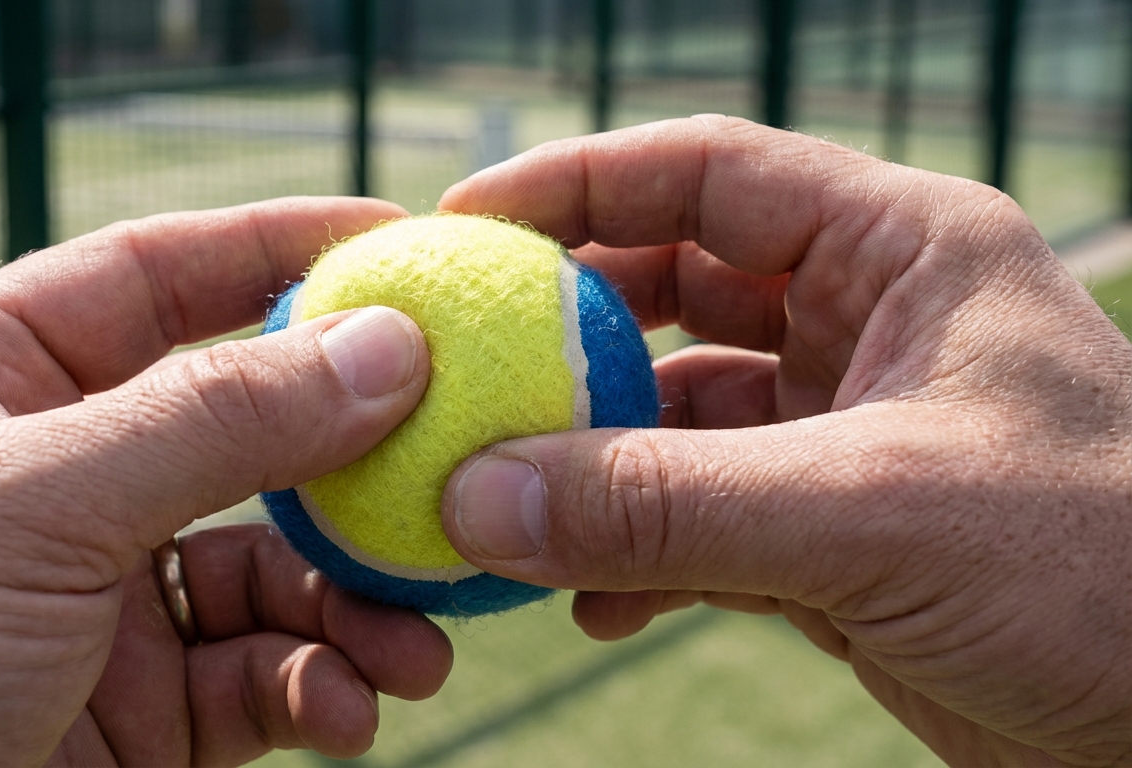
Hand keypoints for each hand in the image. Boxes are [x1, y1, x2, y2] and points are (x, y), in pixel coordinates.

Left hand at [0, 198, 451, 765]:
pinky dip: (324, 685)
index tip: (399, 239)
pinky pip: (267, 674)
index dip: (272, 249)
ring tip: (416, 641)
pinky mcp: (145, 710)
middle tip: (456, 452)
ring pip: (277, 564)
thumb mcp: (27, 506)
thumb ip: (212, 422)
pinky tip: (351, 707)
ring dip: (359, 600)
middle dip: (354, 451)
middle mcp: (55, 479)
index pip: (148, 280)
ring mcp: (105, 598)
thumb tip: (387, 345)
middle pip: (244, 427)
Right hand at [438, 116, 1130, 766]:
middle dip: (565, 331)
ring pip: (673, 419)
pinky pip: (695, 520)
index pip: (709, 173)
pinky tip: (594, 605)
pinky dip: (635, 555)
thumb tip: (476, 499)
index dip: (576, 184)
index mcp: (902, 252)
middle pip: (673, 290)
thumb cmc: (1106, 574)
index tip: (462, 224)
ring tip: (504, 512)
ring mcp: (842, 433)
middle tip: (459, 366)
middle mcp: (867, 326)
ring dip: (589, 465)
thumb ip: (667, 505)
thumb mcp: (875, 515)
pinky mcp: (829, 535)